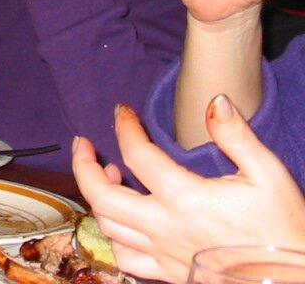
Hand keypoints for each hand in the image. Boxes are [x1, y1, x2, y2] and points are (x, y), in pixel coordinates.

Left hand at [73, 97, 304, 283]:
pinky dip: (114, 238)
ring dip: (99, 197)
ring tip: (109, 176)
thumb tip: (216, 102)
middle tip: (84, 144)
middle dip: (84, 165)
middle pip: (102, 195)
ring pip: (108, 226)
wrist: (294, 280)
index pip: (136, 153)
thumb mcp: (268, 174)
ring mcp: (164, 254)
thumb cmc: (284, 228)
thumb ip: (236, 136)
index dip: (125, 127)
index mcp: (185, 197)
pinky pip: (126, 260)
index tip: (122, 112)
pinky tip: (123, 222)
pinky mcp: (170, 275)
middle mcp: (165, 227)